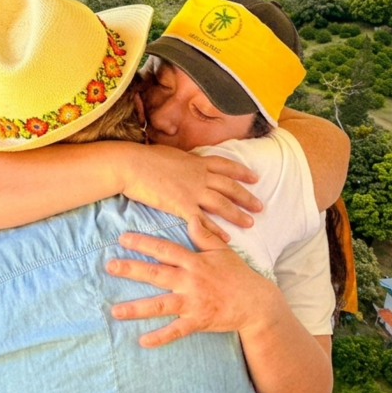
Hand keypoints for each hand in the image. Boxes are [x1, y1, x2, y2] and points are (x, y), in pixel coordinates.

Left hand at [105, 220, 280, 347]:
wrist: (257, 303)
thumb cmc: (238, 275)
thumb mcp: (223, 252)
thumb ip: (205, 236)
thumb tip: (192, 217)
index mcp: (194, 262)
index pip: (165, 249)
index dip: (143, 243)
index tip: (122, 239)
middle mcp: (191, 281)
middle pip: (156, 274)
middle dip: (131, 270)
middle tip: (109, 267)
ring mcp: (193, 302)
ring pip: (161, 305)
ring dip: (137, 308)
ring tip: (115, 311)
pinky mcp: (198, 321)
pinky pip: (176, 330)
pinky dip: (160, 337)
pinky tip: (142, 341)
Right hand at [120, 144, 261, 240]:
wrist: (131, 165)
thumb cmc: (144, 158)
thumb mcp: (170, 153)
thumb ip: (183, 161)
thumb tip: (186, 162)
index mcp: (196, 162)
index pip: (225, 166)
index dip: (241, 172)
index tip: (254, 178)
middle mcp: (199, 176)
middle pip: (229, 187)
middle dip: (246, 197)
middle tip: (260, 206)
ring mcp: (192, 191)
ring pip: (221, 204)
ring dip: (237, 214)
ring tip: (250, 223)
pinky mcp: (181, 206)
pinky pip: (203, 221)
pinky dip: (216, 231)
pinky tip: (226, 239)